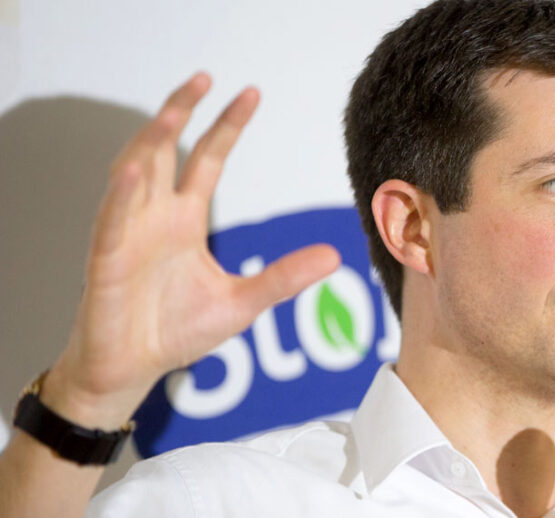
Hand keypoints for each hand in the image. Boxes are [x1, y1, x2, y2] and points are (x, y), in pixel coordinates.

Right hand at [42, 73, 339, 427]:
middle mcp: (155, 218)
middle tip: (205, 76)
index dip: (226, 127)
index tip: (251, 94)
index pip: (207, 160)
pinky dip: (121, 194)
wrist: (133, 369)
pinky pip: (111, 221)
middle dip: (181, 112)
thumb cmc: (177, 332)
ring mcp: (127, 235)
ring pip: (134, 173)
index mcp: (184, 221)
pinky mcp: (106, 262)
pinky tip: (136, 167)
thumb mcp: (243, 302)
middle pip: (166, 150)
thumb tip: (334, 255)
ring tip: (175, 108)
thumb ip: (284, 277)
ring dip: (151, 139)